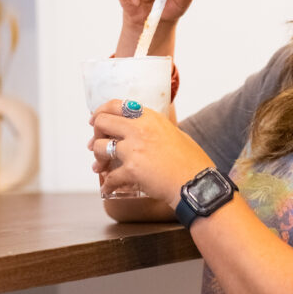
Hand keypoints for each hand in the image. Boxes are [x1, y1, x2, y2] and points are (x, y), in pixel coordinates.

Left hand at [89, 99, 210, 206]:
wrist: (196, 183)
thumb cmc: (191, 161)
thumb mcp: (175, 133)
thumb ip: (155, 129)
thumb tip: (142, 130)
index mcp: (150, 118)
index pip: (115, 105)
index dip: (100, 112)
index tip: (96, 119)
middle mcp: (139, 129)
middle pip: (102, 122)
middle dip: (95, 135)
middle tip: (95, 146)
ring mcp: (133, 149)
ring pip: (100, 147)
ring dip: (98, 159)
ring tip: (100, 168)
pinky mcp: (131, 170)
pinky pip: (110, 177)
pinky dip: (108, 184)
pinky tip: (109, 188)